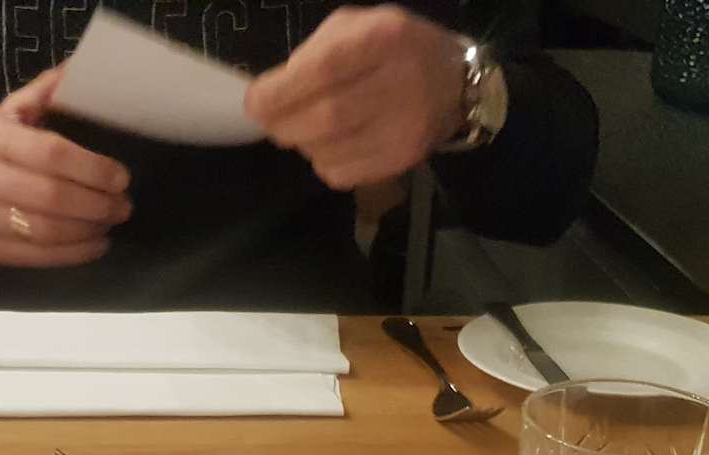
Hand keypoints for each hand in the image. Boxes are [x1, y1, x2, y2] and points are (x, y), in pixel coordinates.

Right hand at [0, 68, 131, 267]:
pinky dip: (75, 253)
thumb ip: (46, 94)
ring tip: (112, 221)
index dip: (91, 168)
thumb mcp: (14, 112)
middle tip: (124, 205)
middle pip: (50, 197)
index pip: (49, 153)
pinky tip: (98, 244)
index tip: (121, 177)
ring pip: (45, 231)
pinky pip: (38, 257)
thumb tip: (81, 69)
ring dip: (89, 229)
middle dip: (97, 204)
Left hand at [245, 5, 465, 190]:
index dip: (281, 92)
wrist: (455, 82)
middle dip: (283, 124)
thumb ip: (317, 51)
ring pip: (330, 150)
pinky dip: (323, 162)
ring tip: (303, 129)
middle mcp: (400, 82)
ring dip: (301, 144)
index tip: (253, 103)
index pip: (324, 70)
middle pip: (325, 117)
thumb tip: (273, 91)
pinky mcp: (404, 159)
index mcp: (385, 38)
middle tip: (270, 122)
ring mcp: (405, 127)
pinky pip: (344, 174)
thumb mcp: (359, 25)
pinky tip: (331, 145)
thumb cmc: (394, 47)